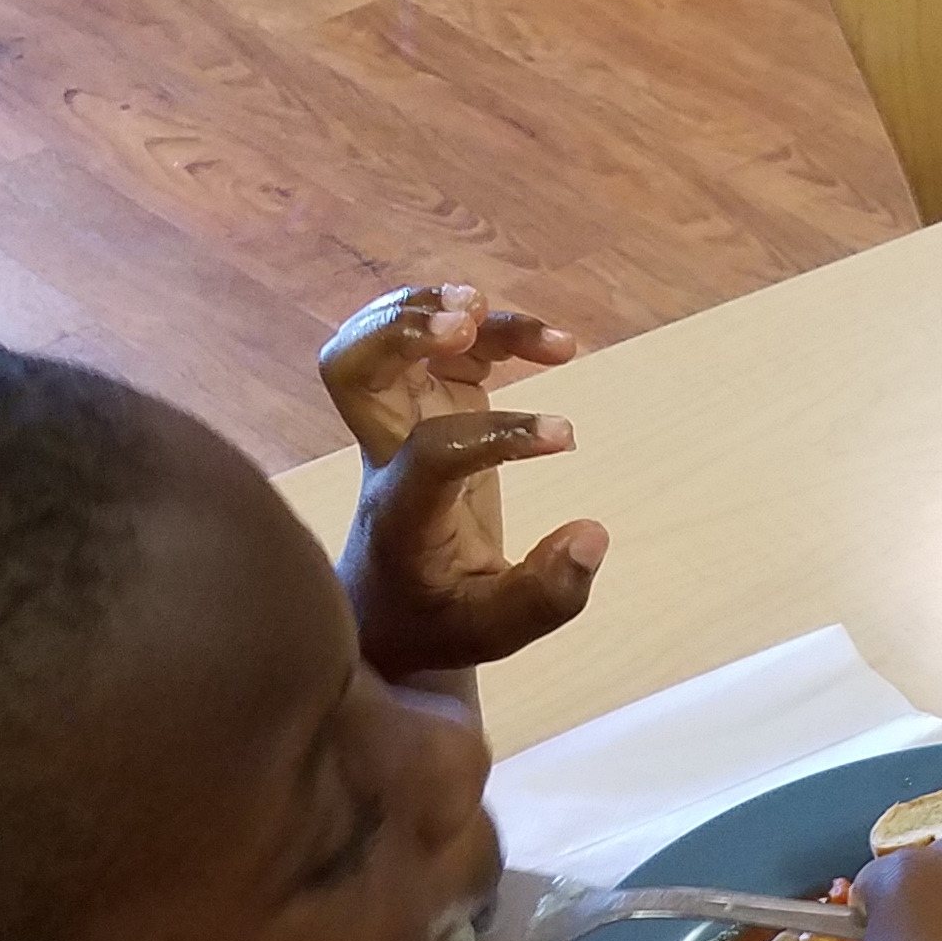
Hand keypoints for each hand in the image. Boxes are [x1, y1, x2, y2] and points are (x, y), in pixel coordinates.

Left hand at [323, 286, 602, 679]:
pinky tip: (551, 346)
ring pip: (384, 339)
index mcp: (402, 511)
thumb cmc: (440, 621)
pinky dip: (485, 328)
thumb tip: (592, 535)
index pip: (432, 451)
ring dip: (437, 310)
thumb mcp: (497, 630)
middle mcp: (386, 454)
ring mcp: (401, 423)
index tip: (566, 438)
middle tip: (463, 324)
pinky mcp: (428, 409)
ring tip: (498, 313)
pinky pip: (439, 346)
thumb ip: (546, 595)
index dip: (498, 434)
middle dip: (397, 332)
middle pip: (349, 369)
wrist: (390, 612)